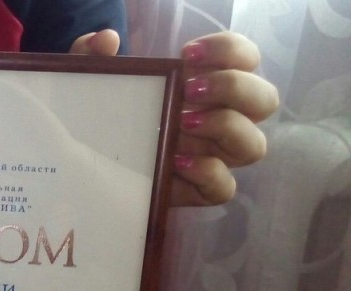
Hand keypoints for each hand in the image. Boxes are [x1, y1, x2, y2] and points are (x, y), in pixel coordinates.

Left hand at [70, 30, 278, 205]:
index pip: (246, 59)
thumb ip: (92, 57)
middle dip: (234, 88)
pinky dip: (208, 174)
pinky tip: (177, 162)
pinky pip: (224, 188)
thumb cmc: (106, 112)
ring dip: (225, 129)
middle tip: (188, 89)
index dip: (230, 50)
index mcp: (210, 85)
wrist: (86, 163)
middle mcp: (223, 119)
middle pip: (265, 100)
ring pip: (254, 147)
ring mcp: (215, 156)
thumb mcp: (95, 82)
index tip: (187, 53)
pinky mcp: (199, 189)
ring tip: (183, 123)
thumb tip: (105, 39)